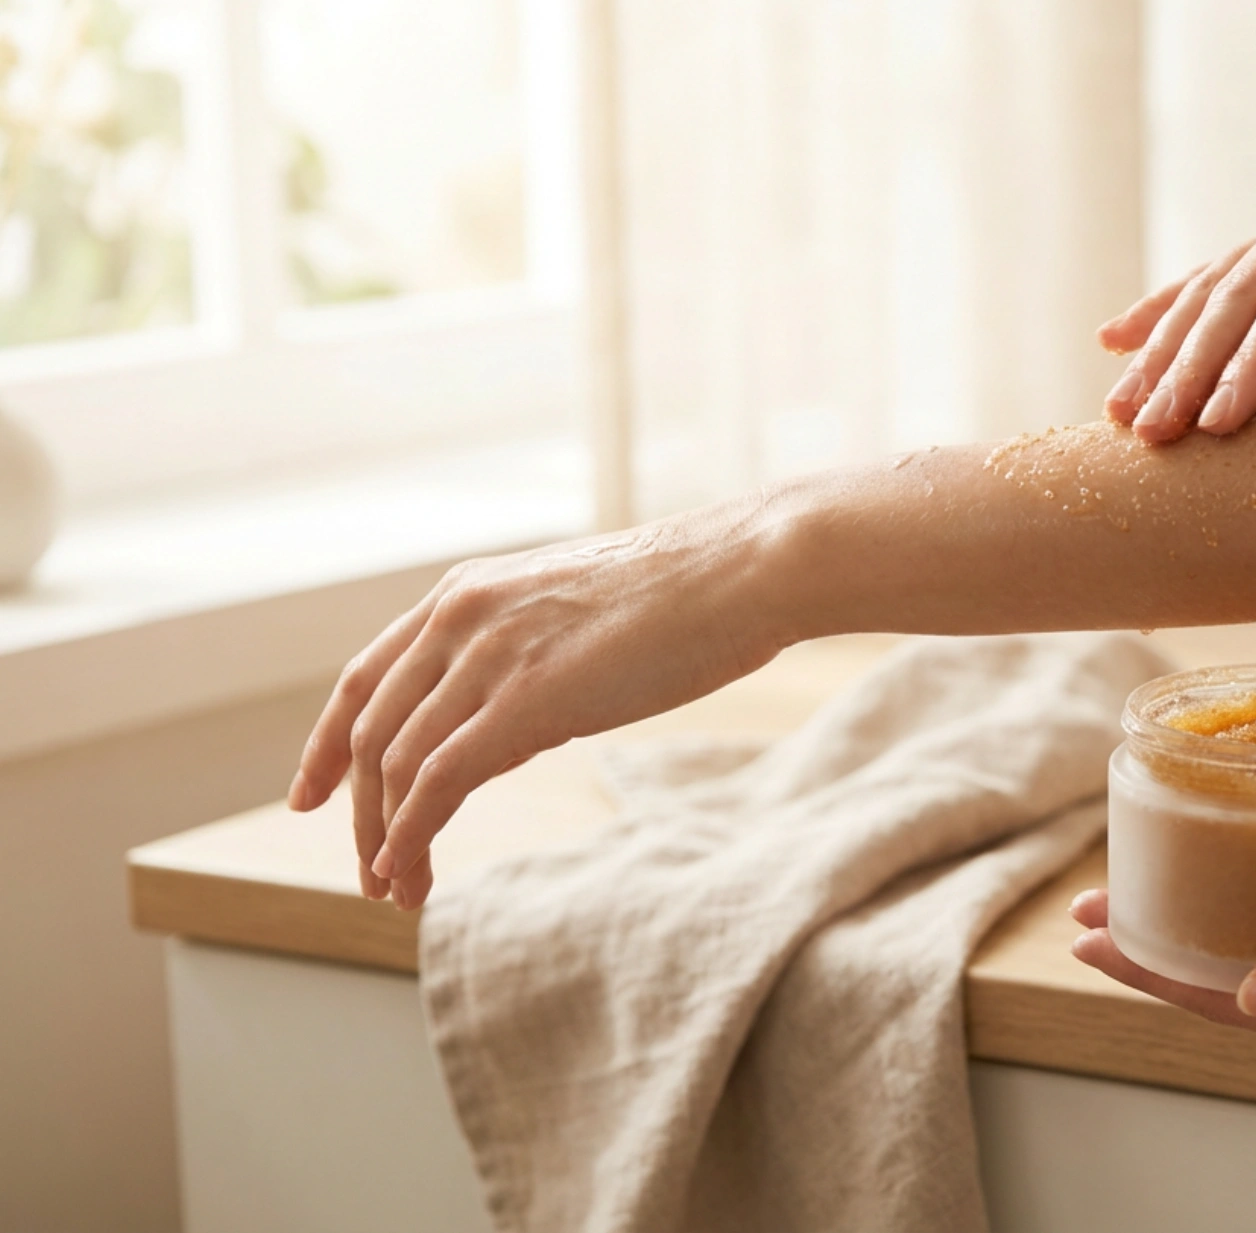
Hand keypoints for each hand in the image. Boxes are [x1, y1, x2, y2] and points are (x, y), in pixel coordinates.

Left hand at [285, 501, 792, 908]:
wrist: (739, 571)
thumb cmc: (685, 594)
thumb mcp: (573, 616)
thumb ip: (521, 660)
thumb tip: (506, 726)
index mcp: (464, 593)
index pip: (364, 678)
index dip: (324, 745)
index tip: (312, 797)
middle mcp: (457, 619)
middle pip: (367, 732)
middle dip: (359, 813)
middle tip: (367, 871)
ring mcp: (486, 658)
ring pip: (394, 765)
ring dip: (386, 838)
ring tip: (398, 889)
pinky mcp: (523, 702)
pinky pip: (436, 784)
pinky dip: (412, 837)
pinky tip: (413, 874)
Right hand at [1100, 170, 1255, 442]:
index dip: (1255, 361)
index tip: (1220, 423)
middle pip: (1240, 289)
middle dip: (1188, 366)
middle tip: (1150, 434)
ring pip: (1216, 285)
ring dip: (1163, 348)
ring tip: (1121, 410)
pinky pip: (1219, 277)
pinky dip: (1167, 310)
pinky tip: (1117, 340)